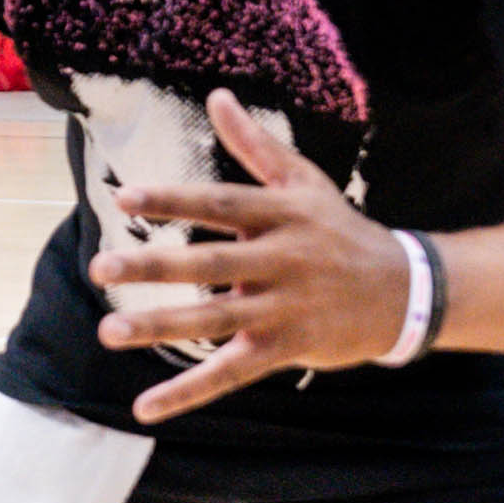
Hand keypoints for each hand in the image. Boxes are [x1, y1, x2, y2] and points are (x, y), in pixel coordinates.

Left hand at [91, 90, 415, 418]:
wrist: (403, 291)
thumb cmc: (341, 231)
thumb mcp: (305, 182)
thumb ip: (254, 144)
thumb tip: (216, 95)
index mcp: (280, 214)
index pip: (219, 203)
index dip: (173, 201)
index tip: (125, 198)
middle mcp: (280, 259)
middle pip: (209, 263)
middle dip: (154, 267)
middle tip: (100, 267)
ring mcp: (282, 307)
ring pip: (214, 320)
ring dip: (161, 327)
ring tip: (110, 331)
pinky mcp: (284, 348)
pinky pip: (229, 373)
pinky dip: (188, 392)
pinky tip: (146, 407)